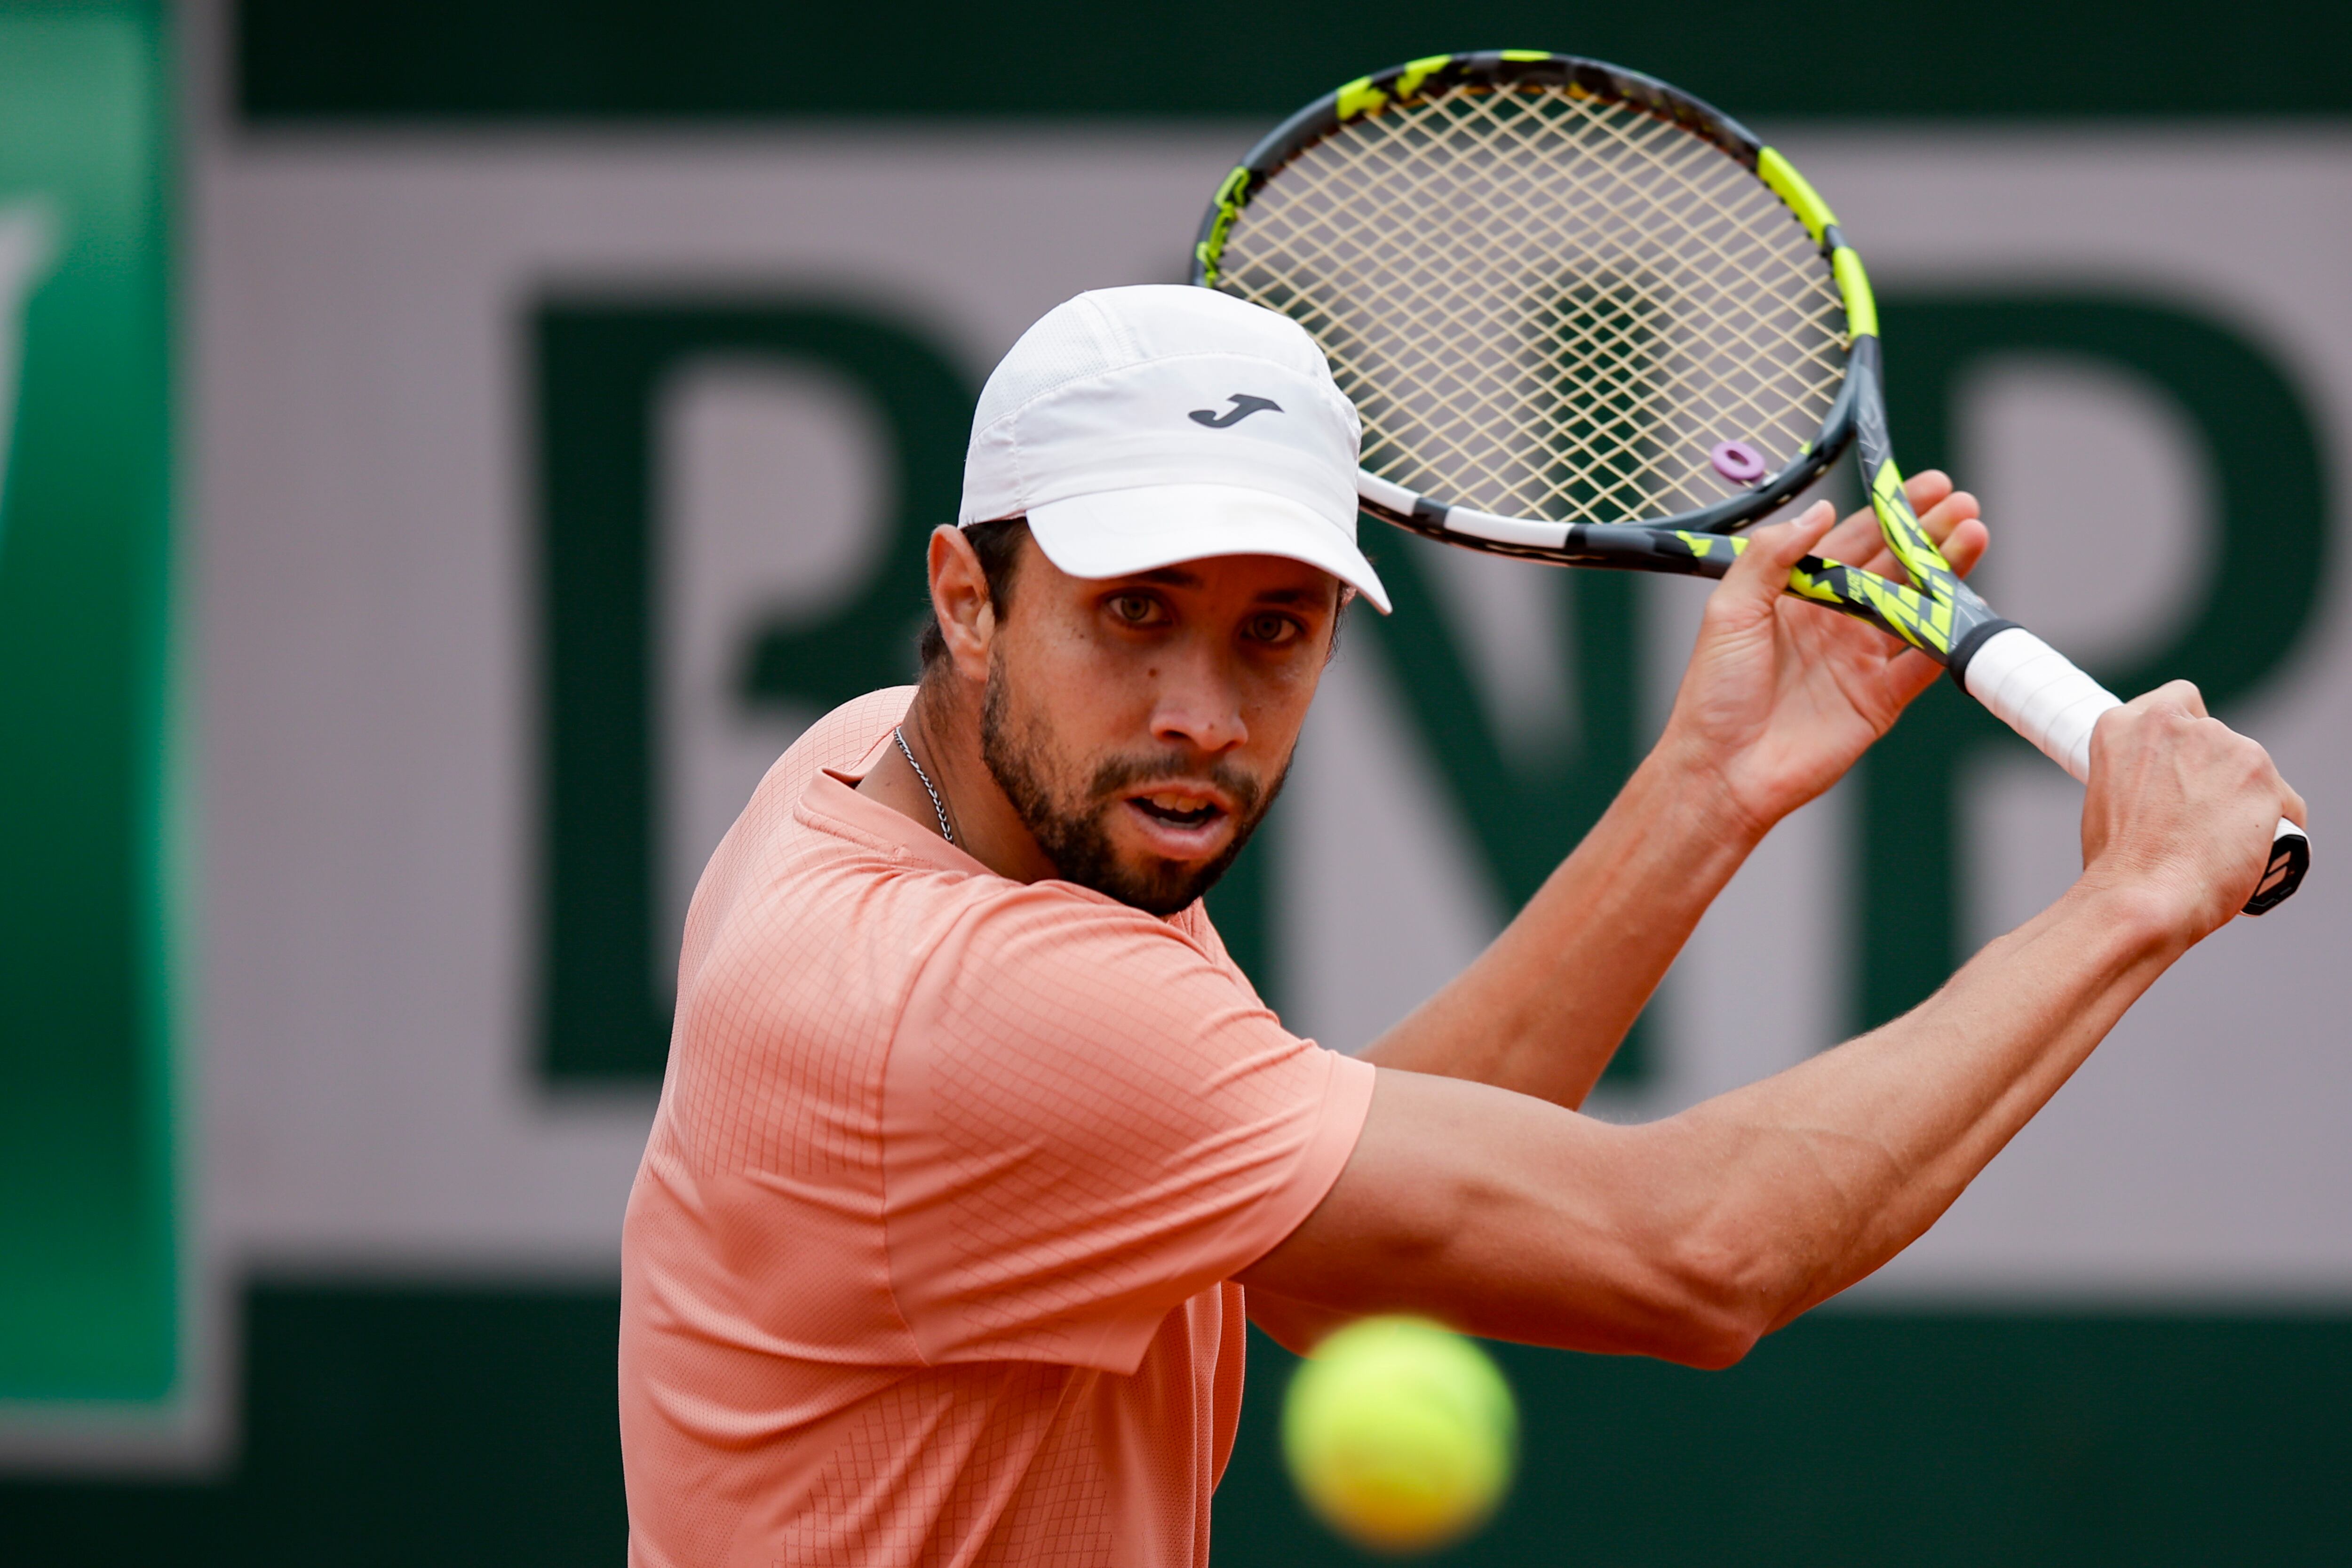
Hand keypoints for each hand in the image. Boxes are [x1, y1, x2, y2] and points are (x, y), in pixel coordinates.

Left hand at [1656, 472, 1987, 836]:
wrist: (1723, 770)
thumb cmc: (1714, 693)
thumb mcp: (1729, 611)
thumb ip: (1771, 557)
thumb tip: (1820, 511)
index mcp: (1797, 596)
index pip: (1854, 542)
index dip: (1891, 513)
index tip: (1928, 485)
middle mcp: (1833, 622)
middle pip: (1894, 568)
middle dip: (1930, 534)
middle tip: (1964, 504)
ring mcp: (1859, 660)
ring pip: (1917, 607)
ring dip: (1947, 573)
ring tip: (1974, 536)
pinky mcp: (1880, 700)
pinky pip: (1924, 663)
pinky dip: (1949, 637)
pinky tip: (1970, 606)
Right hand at [2080, 681, 2306, 941]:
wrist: (2142, 898)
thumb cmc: (2118, 866)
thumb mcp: (2107, 801)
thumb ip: (2137, 775)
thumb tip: (2164, 789)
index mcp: (2124, 725)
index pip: (2176, 703)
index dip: (2184, 737)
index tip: (2182, 764)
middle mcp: (2174, 724)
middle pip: (2216, 737)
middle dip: (2213, 773)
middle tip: (2198, 818)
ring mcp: (2221, 745)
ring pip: (2249, 768)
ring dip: (2242, 798)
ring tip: (2216, 844)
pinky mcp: (2261, 775)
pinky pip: (2284, 800)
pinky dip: (2274, 824)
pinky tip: (2249, 852)